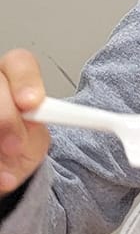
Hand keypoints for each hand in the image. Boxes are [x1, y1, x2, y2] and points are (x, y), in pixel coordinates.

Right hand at [0, 51, 49, 195]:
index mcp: (12, 78)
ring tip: (4, 171)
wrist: (4, 168)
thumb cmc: (19, 144)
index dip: (26, 81)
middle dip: (6, 117)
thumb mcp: (35, 137)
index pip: (19, 62)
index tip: (32, 103)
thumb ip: (38, 125)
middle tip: (15, 146)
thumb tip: (41, 117)